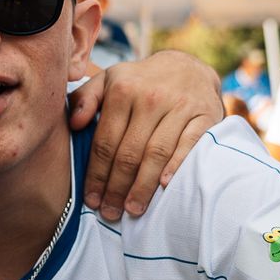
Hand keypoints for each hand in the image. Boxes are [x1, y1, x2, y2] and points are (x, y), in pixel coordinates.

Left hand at [69, 51, 223, 219]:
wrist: (189, 66)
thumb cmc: (141, 82)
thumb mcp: (109, 80)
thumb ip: (85, 98)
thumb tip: (75, 123)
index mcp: (122, 90)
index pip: (105, 142)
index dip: (96, 174)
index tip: (91, 199)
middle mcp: (150, 98)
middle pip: (129, 152)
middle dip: (116, 187)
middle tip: (110, 212)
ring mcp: (179, 106)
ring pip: (156, 153)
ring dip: (143, 185)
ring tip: (133, 209)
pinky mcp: (204, 115)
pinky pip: (188, 145)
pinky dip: (177, 166)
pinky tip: (164, 186)